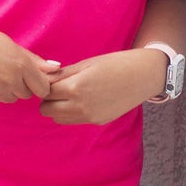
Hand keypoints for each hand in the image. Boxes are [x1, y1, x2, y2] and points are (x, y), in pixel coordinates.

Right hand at [0, 14, 59, 103]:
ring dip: (7, 89)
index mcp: (21, 65)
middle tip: (6, 68)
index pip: (43, 89)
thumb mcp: (13, 46)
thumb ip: (36, 61)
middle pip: (27, 95)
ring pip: (11, 98)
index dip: (38, 83)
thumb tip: (56, 69)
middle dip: (22, 85)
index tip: (31, 77)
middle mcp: (10, 80)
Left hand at [40, 49, 165, 125]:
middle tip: (58, 87)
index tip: (51, 79)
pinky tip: (82, 100)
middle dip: (48, 99)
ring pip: (58, 118)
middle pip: (47, 110)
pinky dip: (71, 112)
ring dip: (58, 108)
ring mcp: (89, 117)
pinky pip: (74, 121)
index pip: (45, 92)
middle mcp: (80, 106)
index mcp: (75, 87)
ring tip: (69, 94)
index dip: (45, 85)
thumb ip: (63, 74)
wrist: (142, 76)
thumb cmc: (114, 64)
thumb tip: (43, 79)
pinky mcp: (97, 121)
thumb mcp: (85, 64)